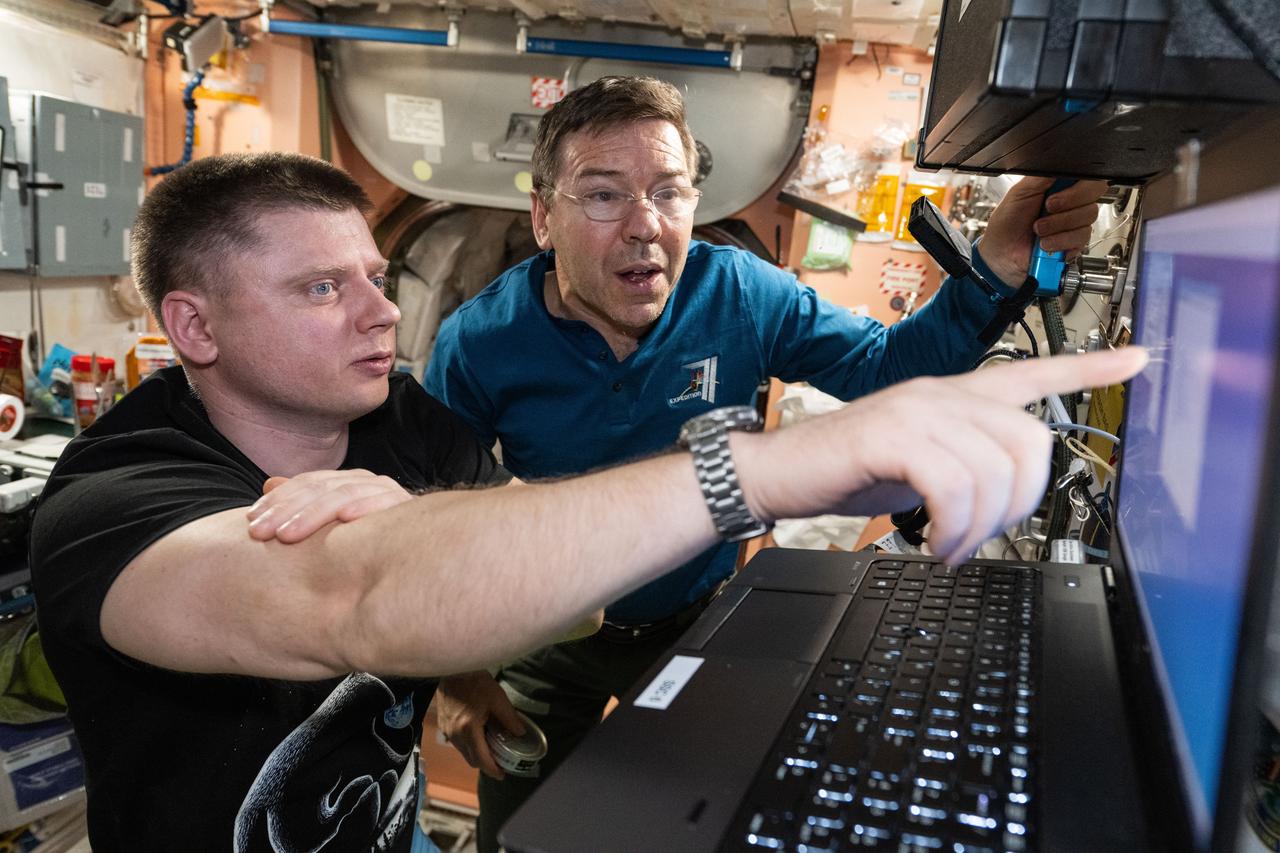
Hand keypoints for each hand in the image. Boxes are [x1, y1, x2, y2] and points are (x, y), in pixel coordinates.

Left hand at [246, 469, 413, 542]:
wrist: (428, 545)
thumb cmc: (373, 538)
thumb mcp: (332, 522)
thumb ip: (302, 503)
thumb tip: (269, 483)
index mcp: (346, 483)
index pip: (305, 483)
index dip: (277, 501)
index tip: (250, 522)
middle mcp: (364, 481)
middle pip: (319, 488)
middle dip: (285, 510)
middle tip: (260, 533)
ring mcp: (386, 491)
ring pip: (343, 494)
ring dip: (313, 514)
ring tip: (288, 535)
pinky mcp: (406, 505)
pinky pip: (382, 503)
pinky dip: (364, 507)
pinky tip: (344, 519)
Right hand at [435, 671, 525, 779]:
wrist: (453, 668)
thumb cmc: (476, 682)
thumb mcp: (498, 699)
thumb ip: (510, 719)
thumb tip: (521, 734)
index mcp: (469, 730)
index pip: (481, 760)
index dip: (493, 770)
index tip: (503, 774)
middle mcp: (455, 735)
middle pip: (471, 760)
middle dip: (485, 764)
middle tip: (500, 761)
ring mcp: (446, 730)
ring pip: (463, 752)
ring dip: (476, 754)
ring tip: (491, 748)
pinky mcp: (442, 724)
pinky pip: (456, 743)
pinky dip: (468, 745)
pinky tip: (478, 735)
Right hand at [739, 346, 1147, 563]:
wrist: (780, 472)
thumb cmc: (847, 471)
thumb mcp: (921, 466)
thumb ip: (965, 466)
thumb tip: (1004, 504)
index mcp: (954, 396)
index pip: (1034, 370)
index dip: (1089, 366)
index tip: (1137, 359)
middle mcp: (943, 393)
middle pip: (1031, 439)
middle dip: (1020, 503)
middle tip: (983, 535)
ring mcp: (918, 409)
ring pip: (995, 469)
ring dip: (979, 527)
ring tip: (950, 544)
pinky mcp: (891, 434)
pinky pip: (954, 485)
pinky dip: (952, 527)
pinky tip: (934, 541)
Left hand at [979, 177, 1106, 285]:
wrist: (1001, 254)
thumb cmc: (1007, 223)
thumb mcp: (1020, 192)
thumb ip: (1042, 176)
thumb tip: (1061, 164)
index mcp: (1060, 185)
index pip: (1086, 175)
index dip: (1077, 184)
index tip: (1053, 194)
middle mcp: (1071, 202)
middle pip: (1094, 193)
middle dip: (1068, 203)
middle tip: (1046, 209)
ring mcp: (1074, 223)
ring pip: (1088, 216)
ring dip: (1058, 225)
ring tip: (1038, 230)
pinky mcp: (1075, 243)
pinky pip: (1081, 238)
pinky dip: (1060, 241)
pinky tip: (1046, 244)